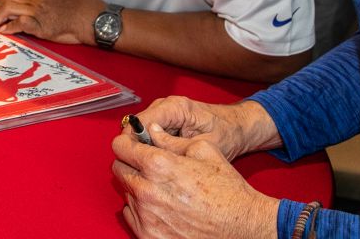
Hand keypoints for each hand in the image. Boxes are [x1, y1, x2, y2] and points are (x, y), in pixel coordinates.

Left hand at [0, 0, 103, 43]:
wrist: (97, 18)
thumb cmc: (83, 12)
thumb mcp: (61, 1)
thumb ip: (44, 4)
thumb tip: (28, 15)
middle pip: (7, 0)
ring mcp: (41, 9)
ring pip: (10, 9)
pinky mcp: (44, 23)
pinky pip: (21, 23)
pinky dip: (10, 27)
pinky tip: (2, 32)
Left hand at [111, 129, 279, 238]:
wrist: (241, 226)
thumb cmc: (226, 189)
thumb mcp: (204, 150)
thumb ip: (171, 140)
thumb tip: (151, 131)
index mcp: (158, 165)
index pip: (120, 146)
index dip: (127, 141)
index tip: (131, 143)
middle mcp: (147, 191)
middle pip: (118, 169)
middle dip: (130, 163)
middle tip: (148, 166)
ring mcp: (146, 217)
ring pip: (125, 192)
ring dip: (138, 187)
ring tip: (162, 189)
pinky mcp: (148, 236)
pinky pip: (130, 215)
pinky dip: (141, 209)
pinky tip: (161, 206)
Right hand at [132, 96, 276, 160]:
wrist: (237, 126)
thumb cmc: (226, 134)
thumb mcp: (202, 145)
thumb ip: (175, 146)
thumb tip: (148, 151)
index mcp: (174, 107)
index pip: (139, 122)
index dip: (131, 143)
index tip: (132, 164)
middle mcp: (165, 105)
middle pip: (135, 127)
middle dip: (136, 149)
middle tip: (144, 172)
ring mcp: (163, 112)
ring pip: (139, 132)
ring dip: (143, 149)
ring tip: (152, 169)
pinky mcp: (165, 120)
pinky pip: (148, 134)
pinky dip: (151, 148)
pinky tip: (160, 162)